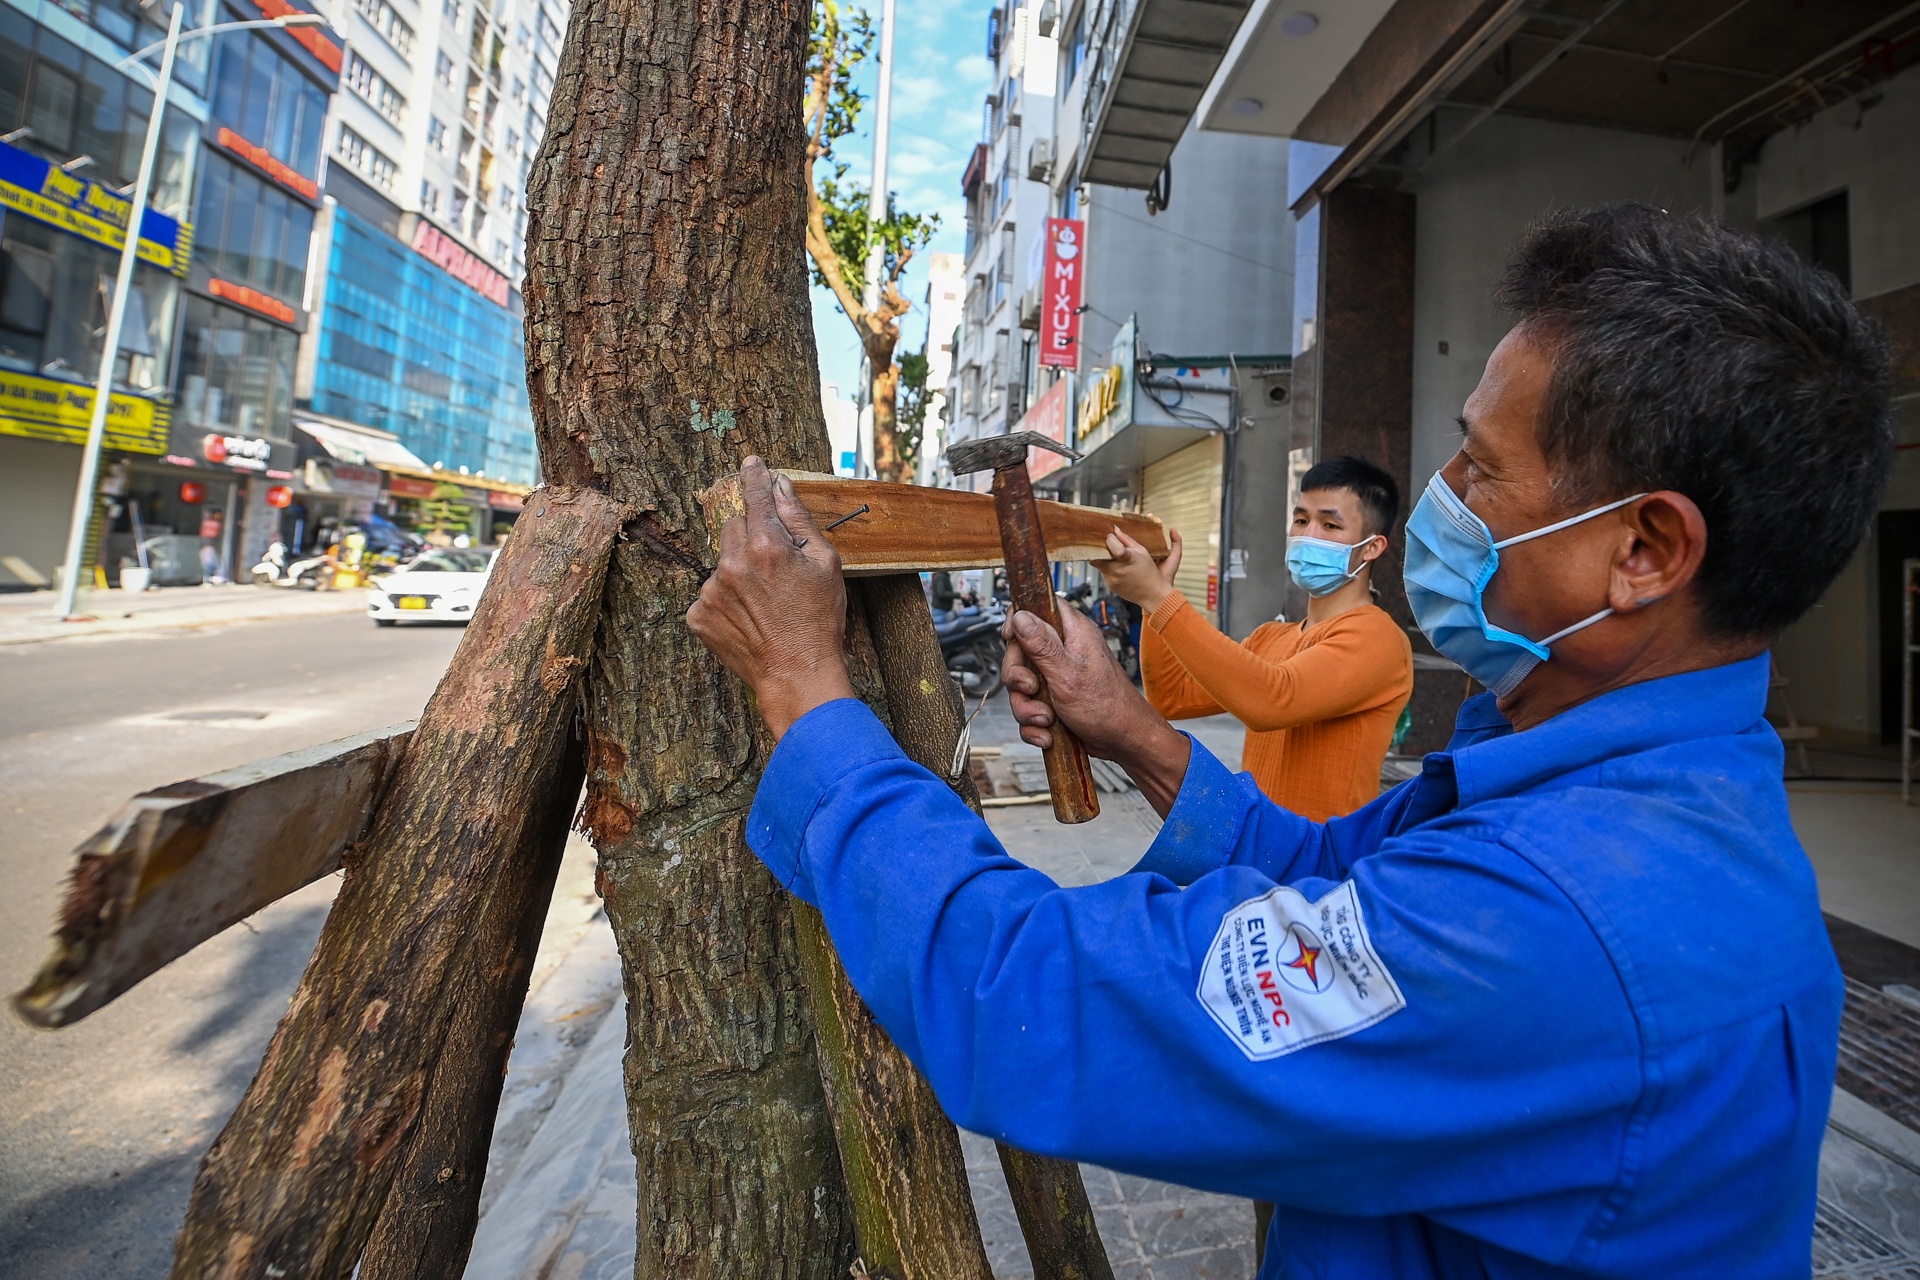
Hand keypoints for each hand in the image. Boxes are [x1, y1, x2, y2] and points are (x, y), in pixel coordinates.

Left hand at [687, 457, 855, 738]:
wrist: (798, 675)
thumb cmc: (819, 621)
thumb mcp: (826, 565)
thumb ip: (800, 520)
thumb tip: (781, 486)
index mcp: (766, 546)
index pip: (755, 496)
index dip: (755, 476)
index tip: (752, 463)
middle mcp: (732, 564)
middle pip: (734, 528)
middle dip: (752, 540)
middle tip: (775, 569)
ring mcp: (711, 591)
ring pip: (721, 562)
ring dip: (738, 572)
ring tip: (764, 603)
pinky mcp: (698, 615)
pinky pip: (709, 593)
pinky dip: (725, 601)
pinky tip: (748, 619)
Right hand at [1002, 605, 1190, 814]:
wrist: (1123, 742)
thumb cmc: (1108, 707)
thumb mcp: (1068, 673)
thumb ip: (1042, 645)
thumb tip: (1021, 616)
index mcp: (1073, 633)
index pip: (1038, 608)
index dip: (1019, 620)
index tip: (1010, 638)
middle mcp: (1064, 651)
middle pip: (1020, 651)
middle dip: (1019, 677)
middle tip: (1032, 689)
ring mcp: (1058, 676)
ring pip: (1022, 684)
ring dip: (1027, 706)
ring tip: (1046, 718)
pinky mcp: (1054, 699)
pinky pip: (1030, 706)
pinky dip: (1034, 723)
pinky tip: (1047, 731)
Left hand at [1092, 527, 1181, 611]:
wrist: (1153, 595)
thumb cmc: (1150, 573)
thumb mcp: (1142, 552)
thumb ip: (1127, 540)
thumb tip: (1116, 530)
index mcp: (1127, 560)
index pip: (1112, 546)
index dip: (1109, 539)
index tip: (1111, 536)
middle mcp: (1117, 571)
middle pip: (1097, 556)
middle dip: (1099, 549)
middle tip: (1105, 545)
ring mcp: (1112, 580)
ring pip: (1099, 565)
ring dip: (1104, 559)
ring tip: (1115, 557)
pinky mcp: (1110, 586)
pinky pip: (1104, 573)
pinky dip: (1108, 568)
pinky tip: (1118, 568)